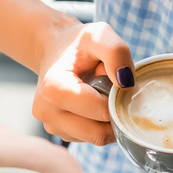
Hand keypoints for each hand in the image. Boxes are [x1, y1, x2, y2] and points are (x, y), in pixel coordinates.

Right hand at [32, 19, 135, 145]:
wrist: (56, 50)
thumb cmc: (78, 43)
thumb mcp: (99, 34)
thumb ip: (116, 52)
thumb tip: (126, 83)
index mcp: (53, 89)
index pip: (100, 111)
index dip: (117, 99)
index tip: (116, 82)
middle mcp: (45, 112)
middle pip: (98, 133)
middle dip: (113, 115)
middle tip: (112, 91)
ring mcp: (50, 126)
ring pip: (96, 138)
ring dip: (107, 120)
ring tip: (99, 95)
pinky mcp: (59, 134)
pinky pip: (90, 139)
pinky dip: (99, 125)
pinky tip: (94, 105)